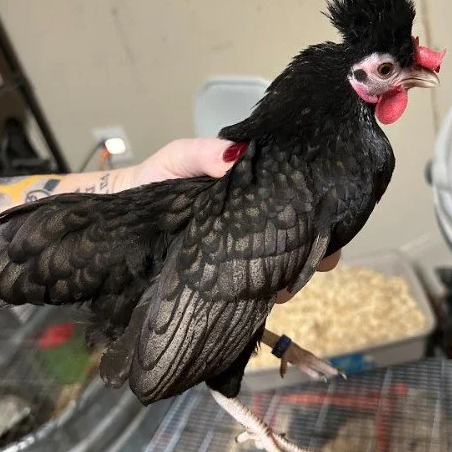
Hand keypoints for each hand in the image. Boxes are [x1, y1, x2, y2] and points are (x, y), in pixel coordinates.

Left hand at [115, 138, 340, 300]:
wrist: (124, 218)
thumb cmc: (155, 182)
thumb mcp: (178, 158)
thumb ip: (202, 153)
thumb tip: (237, 153)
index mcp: (250, 192)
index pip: (293, 203)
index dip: (316, 216)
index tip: (327, 230)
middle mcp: (251, 223)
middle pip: (295, 238)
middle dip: (313, 252)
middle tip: (316, 264)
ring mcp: (239, 253)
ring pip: (278, 267)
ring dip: (290, 277)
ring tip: (286, 285)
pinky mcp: (222, 278)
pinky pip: (251, 289)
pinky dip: (266, 295)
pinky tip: (269, 299)